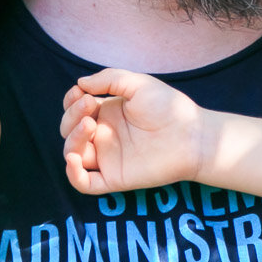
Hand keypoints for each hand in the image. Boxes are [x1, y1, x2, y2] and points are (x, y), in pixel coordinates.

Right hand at [60, 69, 208, 195]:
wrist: (192, 136)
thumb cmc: (169, 107)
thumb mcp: (138, 83)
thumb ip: (109, 79)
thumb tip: (80, 83)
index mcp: (108, 113)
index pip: (75, 110)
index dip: (71, 102)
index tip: (81, 93)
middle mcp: (105, 135)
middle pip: (70, 130)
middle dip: (71, 116)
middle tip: (89, 105)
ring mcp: (108, 158)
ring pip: (73, 154)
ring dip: (72, 139)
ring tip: (88, 125)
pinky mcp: (114, 178)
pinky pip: (84, 183)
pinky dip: (73, 174)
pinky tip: (74, 159)